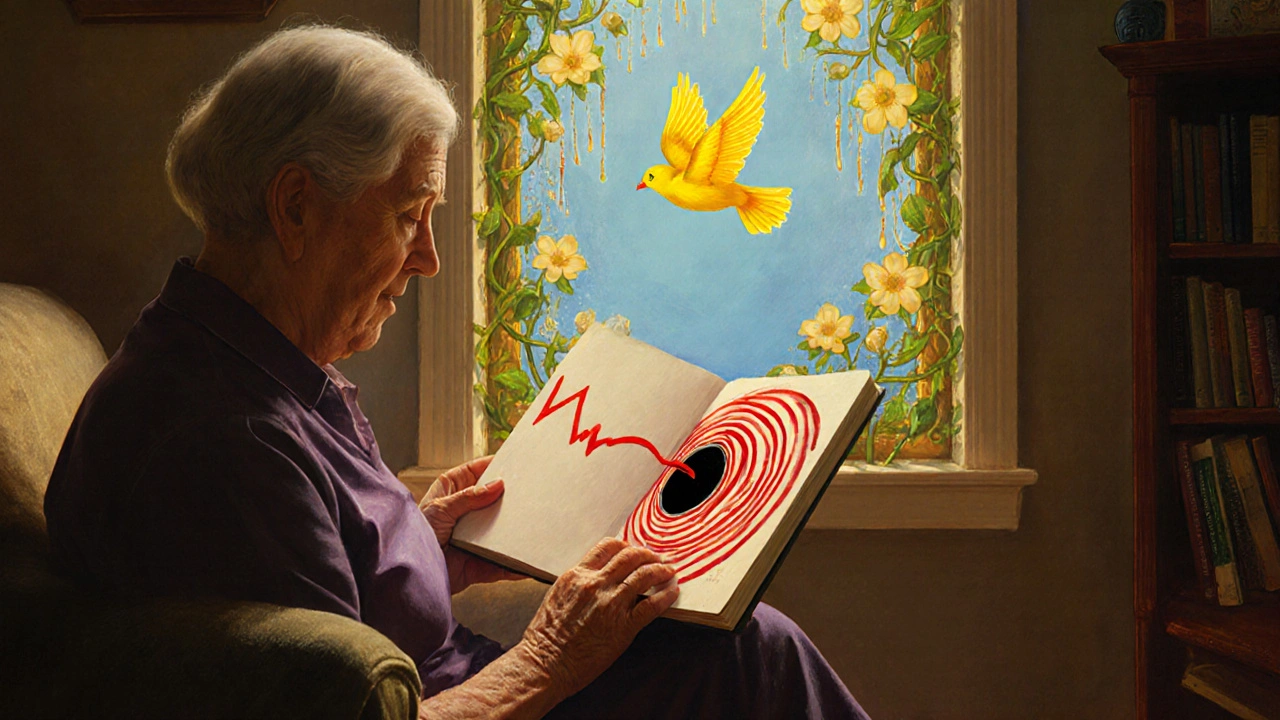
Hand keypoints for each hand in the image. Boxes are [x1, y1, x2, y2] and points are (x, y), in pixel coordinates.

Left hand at [418, 455, 524, 591]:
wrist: (411, 575)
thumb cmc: (414, 536)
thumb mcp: (440, 509)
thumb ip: (469, 498)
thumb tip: (497, 485)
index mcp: (451, 492)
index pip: (474, 472)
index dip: (492, 465)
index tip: (512, 461)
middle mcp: (465, 513)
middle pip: (493, 499)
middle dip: (509, 497)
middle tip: (528, 490)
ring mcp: (474, 538)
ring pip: (501, 530)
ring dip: (515, 529)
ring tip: (534, 521)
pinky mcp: (481, 562)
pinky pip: (502, 563)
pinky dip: (514, 563)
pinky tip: (527, 558)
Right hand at [515, 538, 680, 700]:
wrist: (545, 664)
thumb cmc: (546, 637)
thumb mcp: (558, 596)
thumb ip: (580, 583)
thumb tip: (598, 577)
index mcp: (577, 575)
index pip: (608, 547)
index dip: (626, 546)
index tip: (633, 550)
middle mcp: (596, 584)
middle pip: (630, 556)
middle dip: (647, 555)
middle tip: (656, 559)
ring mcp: (611, 604)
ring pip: (644, 575)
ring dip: (660, 571)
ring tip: (668, 572)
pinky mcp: (624, 627)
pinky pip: (651, 606)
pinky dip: (665, 596)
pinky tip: (672, 592)